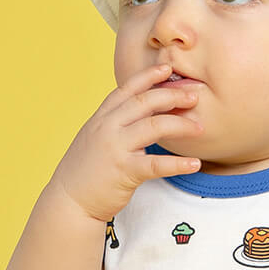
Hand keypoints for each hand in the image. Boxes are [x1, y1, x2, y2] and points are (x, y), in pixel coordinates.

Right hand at [51, 63, 203, 222]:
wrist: (69, 200)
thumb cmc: (86, 171)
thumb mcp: (95, 138)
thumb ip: (114, 123)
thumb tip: (140, 113)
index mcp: (101, 118)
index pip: (127, 89)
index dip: (148, 76)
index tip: (167, 68)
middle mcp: (108, 128)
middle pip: (145, 102)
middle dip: (172, 95)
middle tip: (194, 96)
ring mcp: (115, 148)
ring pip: (154, 126)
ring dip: (181, 125)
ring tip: (199, 127)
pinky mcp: (124, 172)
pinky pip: (157, 164)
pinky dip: (178, 164)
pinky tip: (194, 164)